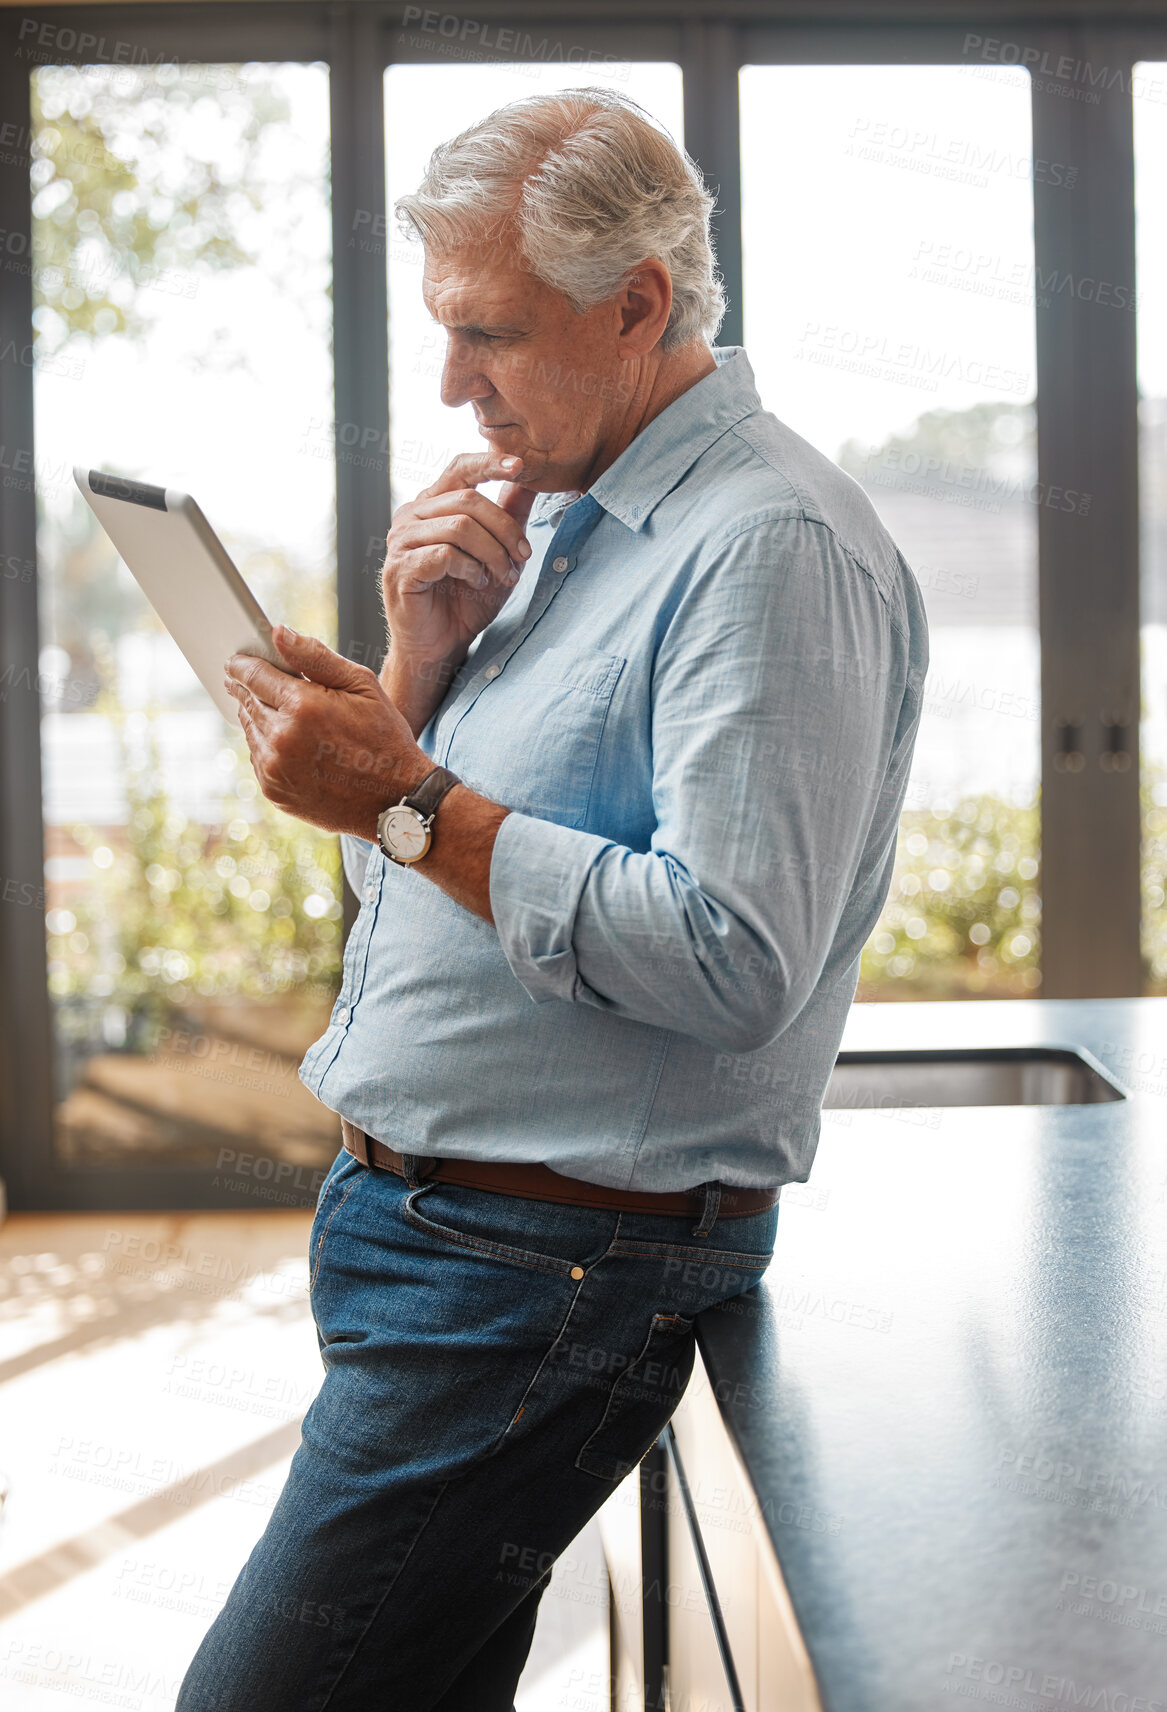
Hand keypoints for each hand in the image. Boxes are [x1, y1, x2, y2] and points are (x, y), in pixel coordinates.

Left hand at [225, 626, 430, 839]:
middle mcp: (281, 738)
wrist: (394, 798)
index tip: (236, 660)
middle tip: (246, 679)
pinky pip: (257, 757)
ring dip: (257, 716)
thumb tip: (278, 633)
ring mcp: (275, 768)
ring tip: (277, 711)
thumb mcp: (362, 686)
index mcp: (302, 706)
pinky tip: (288, 741)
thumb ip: (315, 656)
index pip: (253, 674)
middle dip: (247, 688)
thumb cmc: (384, 738)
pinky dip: (266, 745)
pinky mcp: (274, 790)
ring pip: (249, 729)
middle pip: (247, 701)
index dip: (242, 664)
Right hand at [381, 452, 537, 665]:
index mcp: (432, 504)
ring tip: (503, 575)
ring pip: (459, 526)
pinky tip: (478, 582)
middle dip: (505, 528)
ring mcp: (402, 541)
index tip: (522, 466)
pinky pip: (445, 554)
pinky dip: (471, 569)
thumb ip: (509, 514)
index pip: (460, 468)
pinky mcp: (401, 568)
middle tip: (523, 556)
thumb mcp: (498, 552)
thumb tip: (527, 477)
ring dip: (492, 552)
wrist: (441, 644)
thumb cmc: (465, 599)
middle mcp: (411, 516)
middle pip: (468, 500)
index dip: (490, 462)